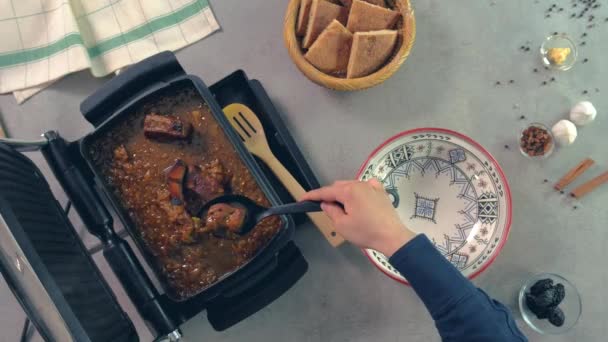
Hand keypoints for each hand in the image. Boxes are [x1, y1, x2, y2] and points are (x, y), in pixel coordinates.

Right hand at [301, 179, 415, 256]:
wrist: (392, 236)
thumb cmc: (365, 232)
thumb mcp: (342, 225)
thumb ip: (331, 211)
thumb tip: (326, 203)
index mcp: (349, 191)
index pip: (326, 191)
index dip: (312, 195)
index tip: (302, 199)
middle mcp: (360, 184)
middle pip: (339, 186)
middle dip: (330, 195)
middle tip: (326, 209)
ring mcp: (372, 186)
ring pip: (352, 186)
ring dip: (344, 194)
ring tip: (343, 209)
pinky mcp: (381, 192)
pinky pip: (365, 187)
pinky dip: (358, 192)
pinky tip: (359, 200)